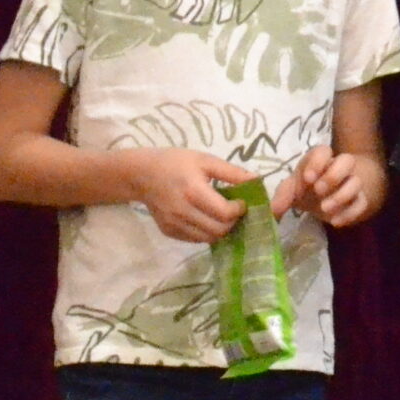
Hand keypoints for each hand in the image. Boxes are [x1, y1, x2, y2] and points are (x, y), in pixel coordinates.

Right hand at [122, 148, 253, 242]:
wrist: (141, 174)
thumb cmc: (175, 163)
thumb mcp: (205, 160)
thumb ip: (232, 173)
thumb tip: (258, 181)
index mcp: (193, 191)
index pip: (225, 214)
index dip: (239, 210)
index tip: (241, 202)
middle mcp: (183, 212)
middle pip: (219, 230)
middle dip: (233, 223)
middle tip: (234, 212)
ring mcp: (174, 224)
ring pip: (208, 239)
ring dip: (221, 230)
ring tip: (222, 216)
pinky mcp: (169, 231)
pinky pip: (195, 239)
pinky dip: (206, 233)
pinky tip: (207, 219)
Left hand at [268, 144, 385, 227]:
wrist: (322, 202)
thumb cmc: (305, 190)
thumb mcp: (291, 190)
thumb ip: (283, 196)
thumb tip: (274, 210)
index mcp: (320, 160)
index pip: (324, 151)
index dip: (318, 162)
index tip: (308, 178)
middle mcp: (338, 168)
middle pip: (347, 160)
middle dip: (333, 176)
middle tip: (318, 191)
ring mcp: (351, 183)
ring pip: (357, 182)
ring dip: (342, 196)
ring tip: (324, 209)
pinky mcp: (359, 200)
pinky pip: (362, 203)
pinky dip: (350, 213)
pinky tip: (335, 222)